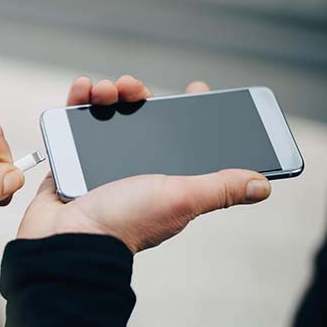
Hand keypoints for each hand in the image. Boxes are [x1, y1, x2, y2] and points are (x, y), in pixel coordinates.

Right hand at [19, 76, 271, 252]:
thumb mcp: (181, 200)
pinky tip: (83, 89)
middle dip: (140, 95)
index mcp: (163, 180)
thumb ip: (219, 188)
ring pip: (108, 115)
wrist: (65, 238)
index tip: (194, 89)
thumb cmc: (123, 223)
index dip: (188, 114)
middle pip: (142, 119)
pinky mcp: (70, 160)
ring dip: (108, 94)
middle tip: (135, 88)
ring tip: (105, 90)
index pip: (182, 140)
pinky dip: (77, 101)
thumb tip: (261, 186)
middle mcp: (133, 170)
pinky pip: (75, 122)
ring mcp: (99, 164)